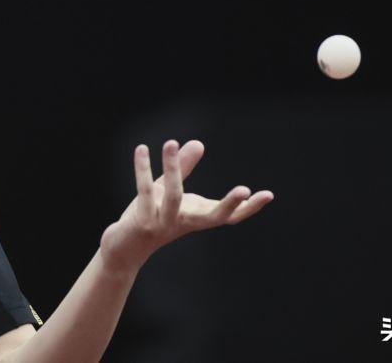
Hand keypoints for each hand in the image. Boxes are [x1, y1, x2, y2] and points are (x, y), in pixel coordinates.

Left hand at [99, 139, 273, 274]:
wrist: (123, 248)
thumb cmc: (151, 218)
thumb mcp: (169, 191)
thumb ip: (184, 168)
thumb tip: (199, 143)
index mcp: (196, 217)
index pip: (229, 215)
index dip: (249, 208)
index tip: (269, 195)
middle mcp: (185, 222)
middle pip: (213, 217)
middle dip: (230, 205)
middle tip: (245, 190)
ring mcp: (164, 224)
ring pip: (174, 196)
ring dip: (173, 168)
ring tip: (171, 142)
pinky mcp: (143, 222)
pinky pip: (145, 191)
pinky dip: (142, 169)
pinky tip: (141, 149)